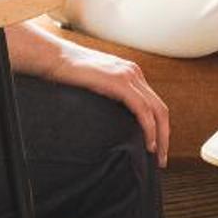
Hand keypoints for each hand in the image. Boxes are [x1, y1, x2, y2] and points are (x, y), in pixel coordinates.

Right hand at [46, 44, 171, 165]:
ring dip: (161, 136)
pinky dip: (149, 128)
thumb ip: (108, 96)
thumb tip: (112, 119)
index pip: (154, 104)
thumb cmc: (67, 74)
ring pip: (156, 110)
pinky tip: (148, 143)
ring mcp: (129, 76)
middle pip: (160, 109)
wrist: (53, 57)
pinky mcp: (120, 82)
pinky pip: (142, 109)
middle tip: (161, 160)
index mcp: (131, 74)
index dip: (159, 128)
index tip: (157, 148)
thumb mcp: (95, 85)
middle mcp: (134, 73)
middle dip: (165, 136)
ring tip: (157, 156)